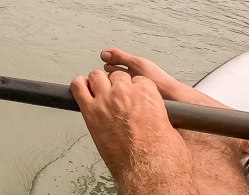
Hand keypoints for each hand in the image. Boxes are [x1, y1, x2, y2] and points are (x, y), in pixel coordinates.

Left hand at [71, 69, 196, 193]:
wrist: (148, 171)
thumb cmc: (161, 155)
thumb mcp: (170, 127)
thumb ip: (158, 113)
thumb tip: (155, 115)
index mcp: (147, 94)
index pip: (137, 79)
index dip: (134, 87)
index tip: (132, 95)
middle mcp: (124, 94)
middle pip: (116, 76)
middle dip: (116, 85)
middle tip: (116, 96)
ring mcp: (106, 101)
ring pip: (96, 76)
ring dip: (98, 83)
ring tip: (99, 91)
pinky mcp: (90, 113)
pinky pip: (78, 88)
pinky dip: (79, 86)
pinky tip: (83, 90)